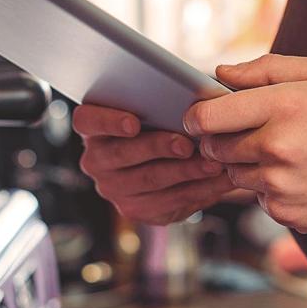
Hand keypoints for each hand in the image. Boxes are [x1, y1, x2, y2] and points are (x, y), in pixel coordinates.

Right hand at [73, 104, 231, 224]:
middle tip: (186, 144)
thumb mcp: (154, 108)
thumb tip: (196, 97)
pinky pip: (168, 203)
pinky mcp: (136, 210)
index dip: (108, 122)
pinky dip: (198, 190)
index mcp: (94, 128)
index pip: (87, 120)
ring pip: (150, 180)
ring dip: (185, 172)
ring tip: (213, 163)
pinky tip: (218, 180)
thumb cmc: (160, 123)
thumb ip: (161, 99)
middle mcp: (96, 160)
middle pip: (122, 154)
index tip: (133, 123)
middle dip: (158, 148)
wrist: (164, 162)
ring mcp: (114, 188)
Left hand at [185, 54, 306, 234]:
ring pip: (235, 175)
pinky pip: (259, 201)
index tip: (200, 117)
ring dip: (249, 166)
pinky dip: (272, 192)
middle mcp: (277, 147)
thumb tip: (220, 73)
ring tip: (288, 155)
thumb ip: (267, 68)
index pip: (207, 116)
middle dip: (224, 140)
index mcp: (282, 105)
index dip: (196, 117)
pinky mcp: (288, 214)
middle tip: (255, 134)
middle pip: (215, 147)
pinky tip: (303, 179)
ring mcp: (281, 184)